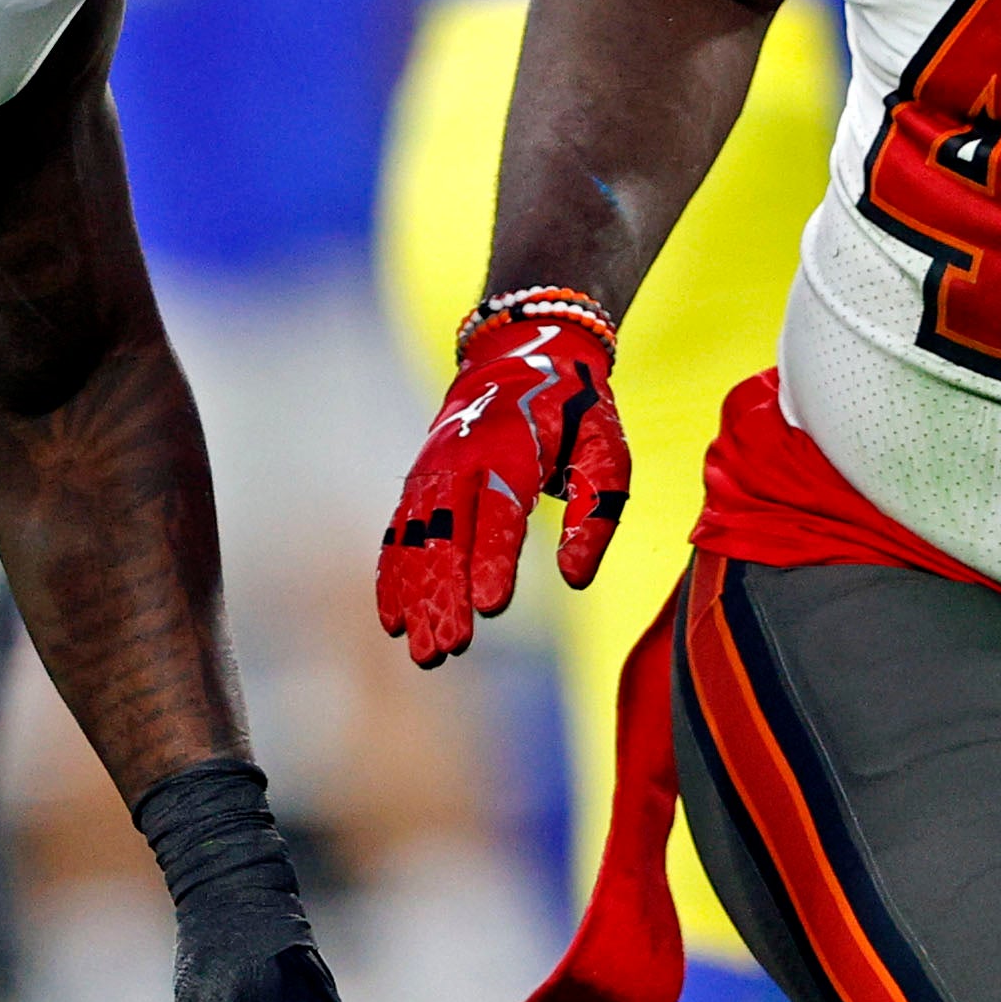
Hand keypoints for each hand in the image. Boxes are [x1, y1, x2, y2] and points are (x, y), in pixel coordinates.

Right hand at [375, 291, 625, 666]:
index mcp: (514, 444)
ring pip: (417, 540)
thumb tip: (575, 579)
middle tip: (449, 649)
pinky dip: (394, 577)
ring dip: (416, 597)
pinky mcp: (420, 481)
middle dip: (446, 594)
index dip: (493, 558)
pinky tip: (394, 620)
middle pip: (448, 533)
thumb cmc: (577, 410)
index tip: (489, 608)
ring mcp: (434, 468)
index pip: (500, 508)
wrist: (521, 351)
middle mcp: (463, 456)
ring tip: (424, 651)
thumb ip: (596, 515)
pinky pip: (399, 533)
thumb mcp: (606, 449)